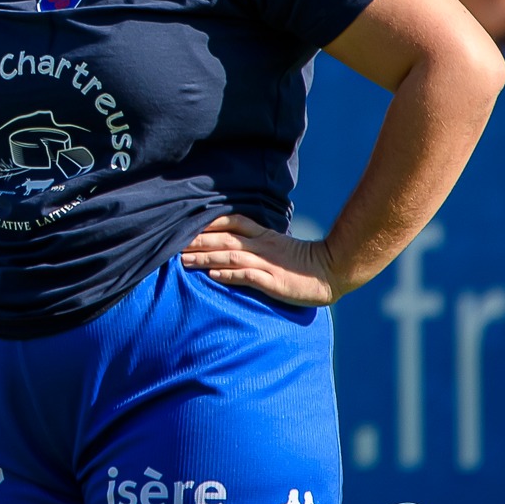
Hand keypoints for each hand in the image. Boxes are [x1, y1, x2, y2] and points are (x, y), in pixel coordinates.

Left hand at [179, 214, 340, 305]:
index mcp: (263, 235)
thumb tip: (230, 243)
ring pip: (230, 257)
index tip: (184, 223)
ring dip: (205, 258)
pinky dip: (229, 275)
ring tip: (183, 261)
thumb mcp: (277, 245)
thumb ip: (256, 241)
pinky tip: (213, 276)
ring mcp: (267, 263)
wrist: (332, 271)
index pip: (231, 222)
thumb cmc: (301, 261)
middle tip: (172, 243)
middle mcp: (262, 246)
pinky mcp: (273, 281)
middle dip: (197, 241)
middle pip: (223, 239)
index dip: (208, 222)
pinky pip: (248, 276)